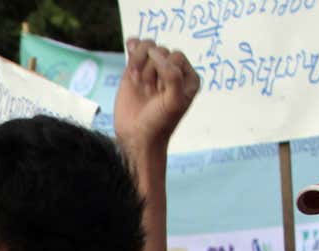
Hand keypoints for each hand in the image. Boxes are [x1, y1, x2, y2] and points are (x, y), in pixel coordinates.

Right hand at [113, 38, 199, 153]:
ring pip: (146, 48)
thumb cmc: (159, 122)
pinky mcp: (135, 71)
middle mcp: (171, 70)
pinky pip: (135, 49)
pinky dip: (132, 47)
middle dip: (150, 70)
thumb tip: (158, 56)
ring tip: (137, 82)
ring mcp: (152, 70)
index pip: (176, 57)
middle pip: (160, 51)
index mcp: (187, 77)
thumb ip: (173, 77)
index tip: (159, 91)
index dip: (163, 71)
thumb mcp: (173, 102)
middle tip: (148, 91)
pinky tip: (130, 46)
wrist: (136, 136)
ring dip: (138, 63)